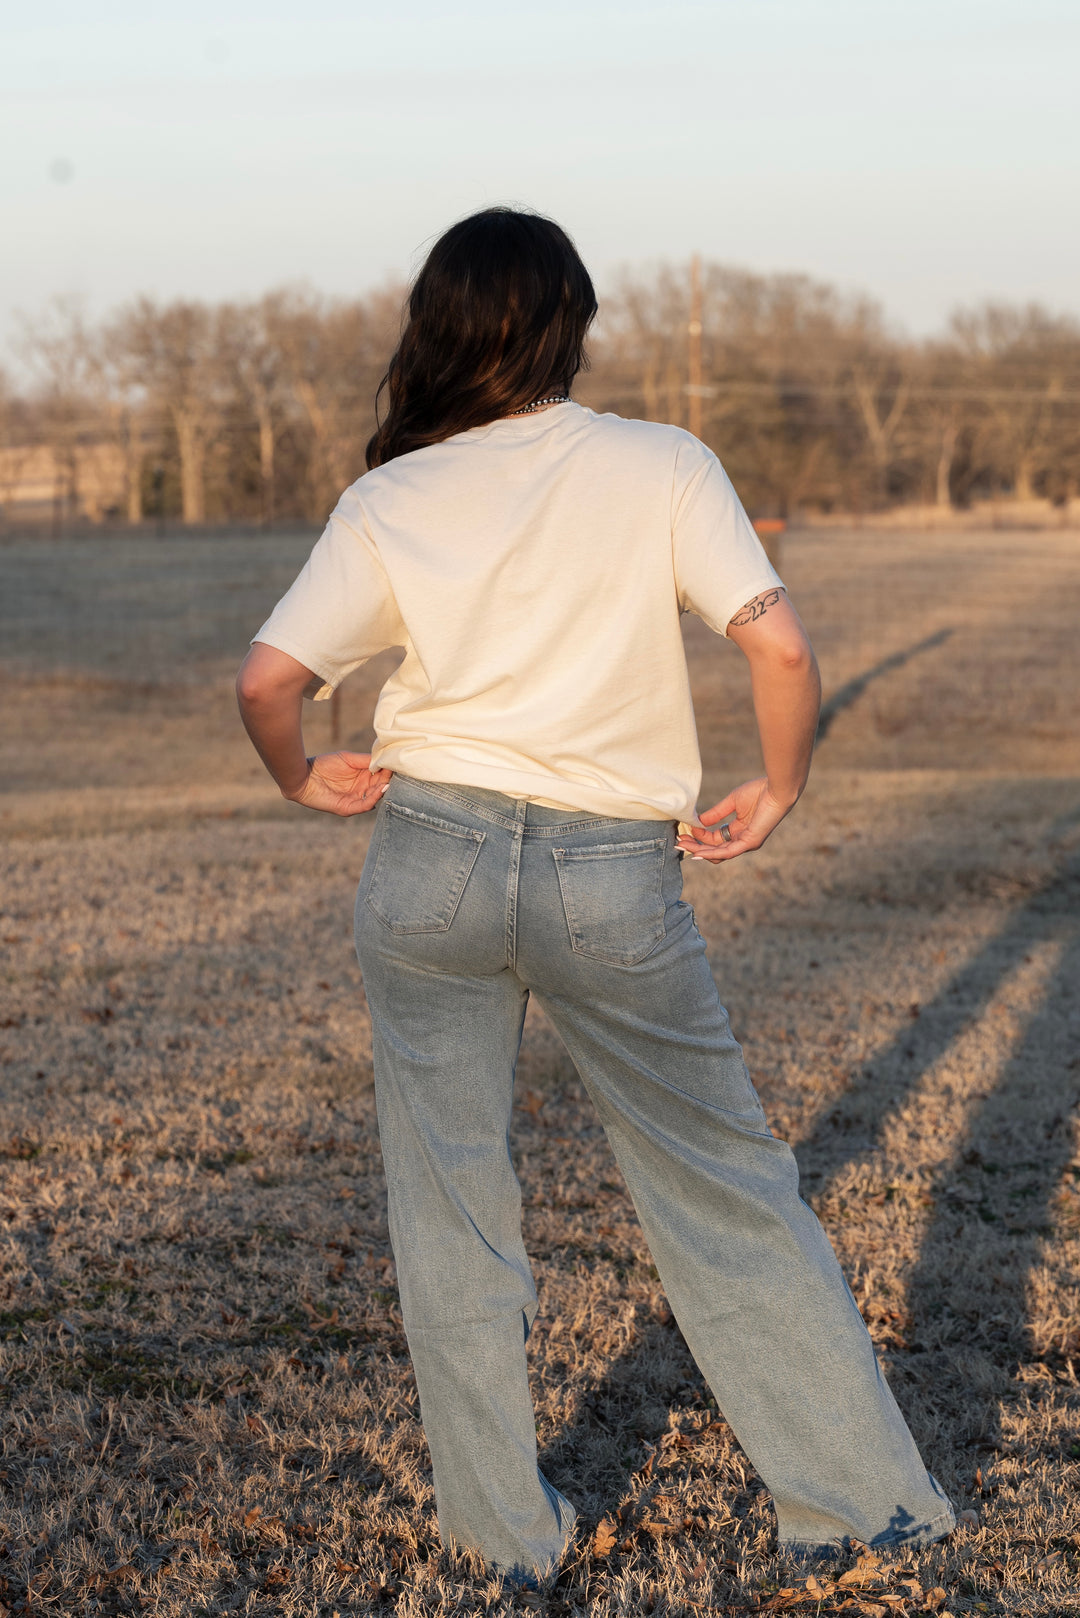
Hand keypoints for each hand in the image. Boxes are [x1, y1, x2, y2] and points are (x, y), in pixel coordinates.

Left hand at [285, 751, 392, 816]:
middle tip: (397, 775)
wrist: (303, 775)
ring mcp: (355, 800)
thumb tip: (385, 761)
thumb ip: (366, 760)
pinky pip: (365, 806)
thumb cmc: (323, 764)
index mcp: (362, 778)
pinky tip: (380, 790)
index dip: (389, 771)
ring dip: (383, 791)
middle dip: (389, 781)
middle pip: (381, 787)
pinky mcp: (347, 808)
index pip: (381, 776)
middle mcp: (361, 790)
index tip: (396, 764)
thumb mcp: (348, 758)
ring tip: (390, 782)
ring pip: (375, 798)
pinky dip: (374, 799)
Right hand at [675, 776, 795, 863]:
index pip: (715, 839)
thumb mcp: (732, 803)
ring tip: (683, 845)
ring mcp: (747, 843)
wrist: (776, 788)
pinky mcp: (750, 842)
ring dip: (699, 851)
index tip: (685, 829)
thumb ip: (716, 813)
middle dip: (695, 847)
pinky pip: (728, 852)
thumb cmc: (759, 791)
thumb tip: (698, 821)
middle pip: (714, 849)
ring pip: (719, 854)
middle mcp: (742, 840)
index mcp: (739, 831)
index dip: (699, 836)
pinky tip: (698, 852)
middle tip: (678, 842)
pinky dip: (712, 853)